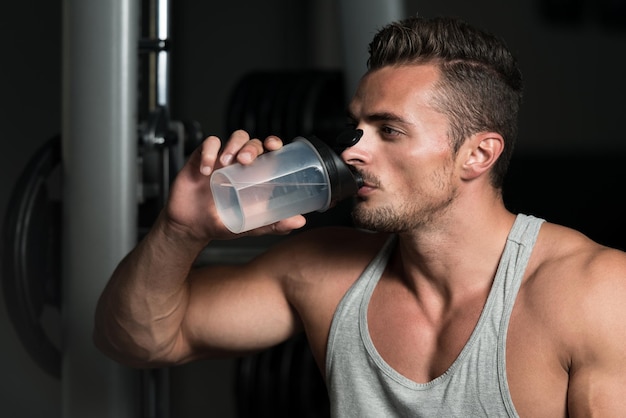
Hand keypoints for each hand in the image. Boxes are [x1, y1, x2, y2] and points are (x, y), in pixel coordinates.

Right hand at [163, 130, 306, 242]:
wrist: (192, 228)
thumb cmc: (222, 223)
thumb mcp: (251, 226)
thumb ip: (274, 224)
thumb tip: (299, 222)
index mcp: (255, 175)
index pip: (268, 151)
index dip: (273, 143)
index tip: (273, 146)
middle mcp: (240, 164)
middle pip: (252, 142)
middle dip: (251, 146)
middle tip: (245, 160)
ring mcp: (222, 159)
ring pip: (233, 138)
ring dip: (233, 145)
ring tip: (226, 162)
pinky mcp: (202, 158)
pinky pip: (207, 144)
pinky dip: (208, 153)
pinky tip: (206, 170)